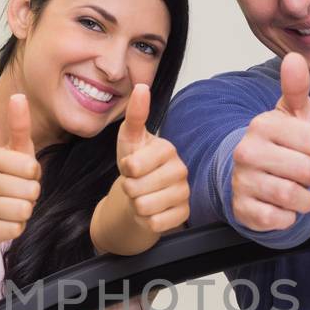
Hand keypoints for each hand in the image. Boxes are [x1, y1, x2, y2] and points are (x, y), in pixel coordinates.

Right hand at [0, 93, 42, 248]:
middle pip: (31, 191)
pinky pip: (15, 231)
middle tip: (15, 193)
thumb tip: (19, 95)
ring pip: (23, 212)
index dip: (33, 174)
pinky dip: (14, 228)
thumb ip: (19, 124)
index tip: (20, 174)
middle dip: (29, 194)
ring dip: (23, 212)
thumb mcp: (10, 150)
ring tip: (10, 206)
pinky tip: (3, 221)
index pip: (32, 168)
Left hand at [115, 84, 188, 234]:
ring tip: (143, 196)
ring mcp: (184, 193)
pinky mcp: (183, 214)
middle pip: (137, 189)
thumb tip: (141, 86)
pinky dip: (147, 220)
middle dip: (129, 189)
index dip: (125, 170)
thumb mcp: (129, 139)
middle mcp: (180, 170)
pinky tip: (152, 210)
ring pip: (145, 207)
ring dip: (137, 205)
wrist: (142, 192)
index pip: (133, 166)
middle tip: (136, 184)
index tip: (130, 166)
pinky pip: (156, 224)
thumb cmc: (136, 163)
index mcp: (167, 150)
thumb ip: (135, 114)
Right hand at [230, 52, 309, 231]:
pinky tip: (281, 206)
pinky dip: (289, 217)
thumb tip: (295, 58)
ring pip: (295, 197)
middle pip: (307, 171)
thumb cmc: (278, 146)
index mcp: (262, 125)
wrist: (249, 179)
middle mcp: (247, 151)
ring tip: (295, 189)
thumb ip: (296, 88)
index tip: (309, 152)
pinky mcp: (242, 210)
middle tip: (300, 172)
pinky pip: (281, 219)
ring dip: (304, 199)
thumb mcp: (291, 116)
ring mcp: (242, 181)